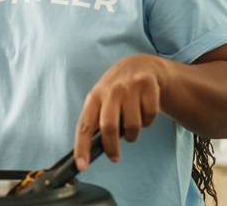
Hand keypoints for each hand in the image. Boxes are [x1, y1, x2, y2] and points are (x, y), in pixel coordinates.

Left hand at [74, 54, 164, 169]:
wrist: (139, 65)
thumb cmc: (116, 91)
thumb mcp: (102, 101)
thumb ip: (97, 121)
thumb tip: (91, 150)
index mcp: (94, 98)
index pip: (84, 125)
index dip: (82, 147)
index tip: (82, 166)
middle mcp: (109, 91)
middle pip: (109, 127)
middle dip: (112, 148)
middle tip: (114, 157)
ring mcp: (128, 87)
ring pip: (133, 125)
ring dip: (133, 134)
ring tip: (131, 124)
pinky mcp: (147, 85)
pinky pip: (150, 116)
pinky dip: (148, 120)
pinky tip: (143, 109)